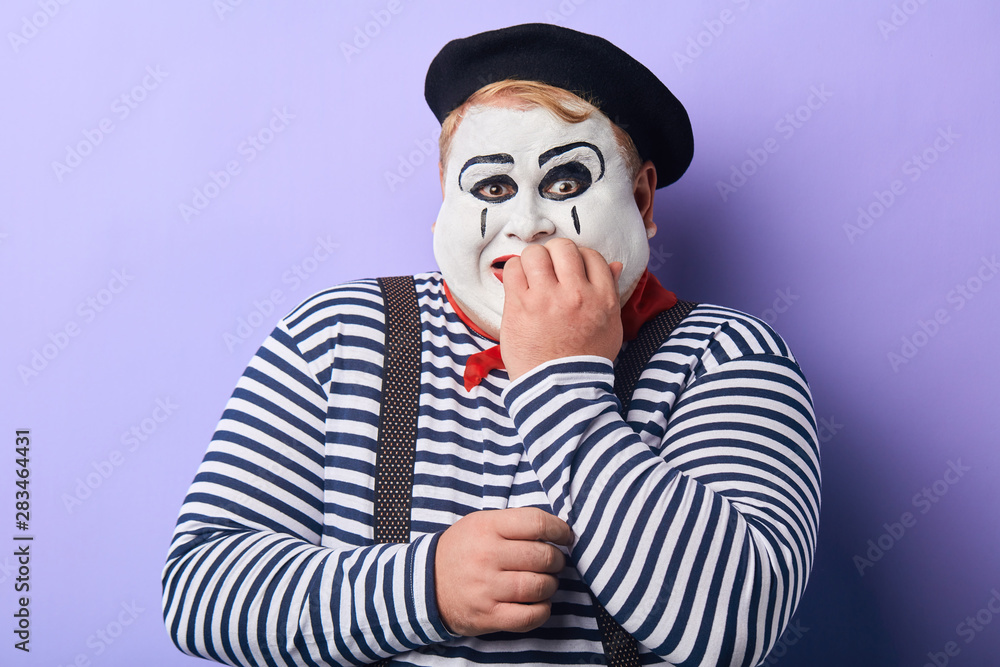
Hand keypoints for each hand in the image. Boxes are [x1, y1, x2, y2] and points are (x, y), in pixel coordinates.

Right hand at [434, 507, 572, 635]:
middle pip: (542, 556)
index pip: (537, 522)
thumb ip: (515, 523)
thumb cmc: (463, 550)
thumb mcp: (481, 523)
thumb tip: (557, 531)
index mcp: (487, 527)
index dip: (560, 530)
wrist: (427, 584)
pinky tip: (540, 603)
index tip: (566, 537)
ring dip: (551, 585)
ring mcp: (486, 588)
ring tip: (545, 581)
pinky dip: (543, 610)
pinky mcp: (488, 615)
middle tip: (555, 562)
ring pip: (539, 586)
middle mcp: (486, 556)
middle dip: (557, 560)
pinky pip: (530, 616)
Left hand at [500, 238, 623, 381]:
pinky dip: (515, 271)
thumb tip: (614, 265)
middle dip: (555, 254)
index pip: (592, 255)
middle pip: (563, 247)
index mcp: (602, 298)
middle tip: (550, 269)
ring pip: (535, 253)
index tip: (570, 269)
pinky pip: (513, 269)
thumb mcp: (611, 326)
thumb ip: (610, 292)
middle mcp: (575, 293)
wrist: (560, 389)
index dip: (579, 258)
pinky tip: (518, 284)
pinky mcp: (519, 306)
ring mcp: (545, 298)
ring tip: (532, 275)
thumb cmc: (585, 359)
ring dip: (533, 260)